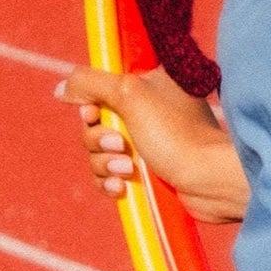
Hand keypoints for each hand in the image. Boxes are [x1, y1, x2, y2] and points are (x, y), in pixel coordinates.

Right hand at [57, 65, 250, 225]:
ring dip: (105, 163)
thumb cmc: (175, 134)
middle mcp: (145, 112)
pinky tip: (123, 187)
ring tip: (129, 169)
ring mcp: (146, 144)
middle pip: (93, 124)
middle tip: (120, 144)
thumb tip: (62, 88)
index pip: (98, 89)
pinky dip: (110, 182)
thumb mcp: (129, 94)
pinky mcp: (146, 173)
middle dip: (98, 139)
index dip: (89, 105)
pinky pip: (109, 177)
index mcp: (146, 86)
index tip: (93, 113)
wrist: (209, 180)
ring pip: (99, 153)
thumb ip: (91, 83)